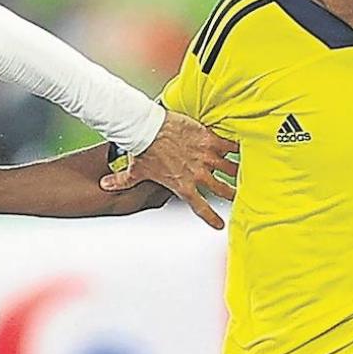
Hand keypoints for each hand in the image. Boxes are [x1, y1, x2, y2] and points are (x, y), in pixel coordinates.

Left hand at [100, 110, 238, 229]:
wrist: (150, 129)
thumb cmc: (144, 149)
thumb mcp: (134, 170)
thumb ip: (123, 181)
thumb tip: (105, 186)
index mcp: (182, 185)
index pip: (199, 206)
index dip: (210, 217)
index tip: (219, 224)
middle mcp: (197, 174)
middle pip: (220, 189)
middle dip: (231, 194)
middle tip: (239, 197)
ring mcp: (205, 156)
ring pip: (228, 168)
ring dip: (237, 171)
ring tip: (246, 173)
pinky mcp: (209, 139)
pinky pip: (228, 146)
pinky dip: (237, 148)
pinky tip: (245, 148)